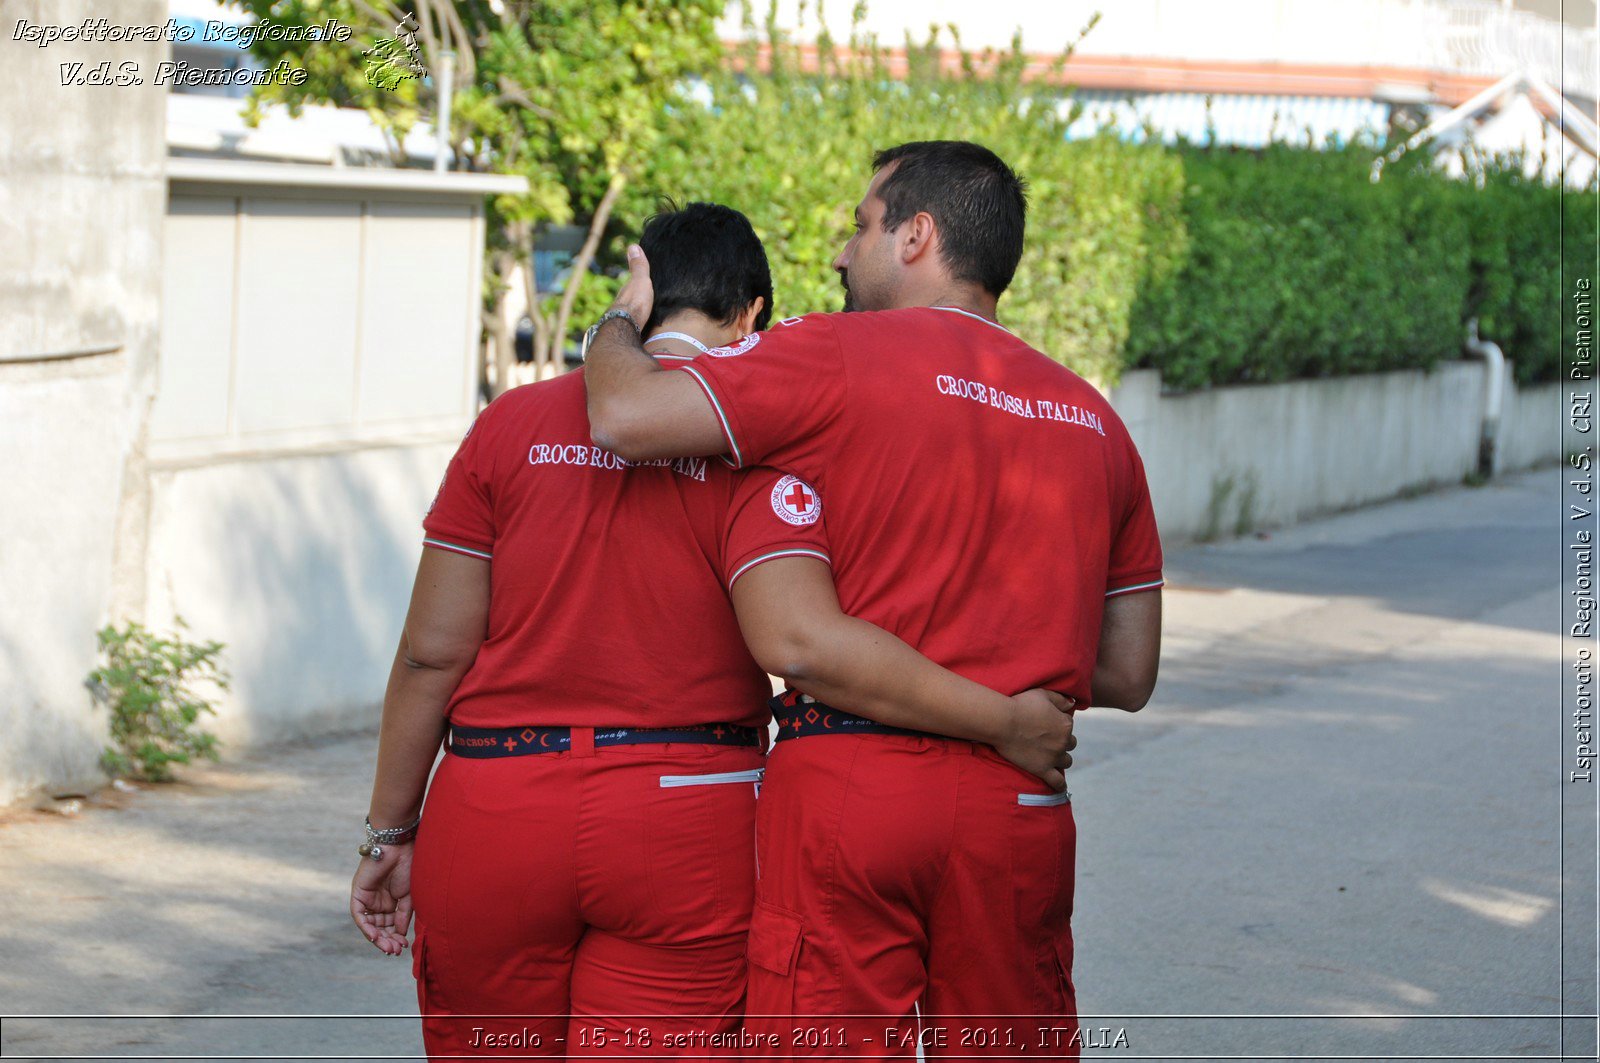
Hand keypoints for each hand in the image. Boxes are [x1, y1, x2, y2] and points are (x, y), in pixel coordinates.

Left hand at [350, 842, 413, 956]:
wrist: (400, 847)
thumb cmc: (409, 866)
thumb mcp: (409, 896)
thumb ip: (403, 916)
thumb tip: (400, 935)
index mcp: (391, 901)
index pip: (391, 925)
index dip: (396, 937)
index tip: (404, 946)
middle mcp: (378, 902)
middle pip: (380, 927)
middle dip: (387, 940)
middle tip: (395, 951)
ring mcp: (368, 898)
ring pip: (369, 925)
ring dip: (377, 938)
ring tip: (388, 947)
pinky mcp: (358, 894)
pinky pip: (359, 915)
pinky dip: (366, 927)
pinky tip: (375, 936)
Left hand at [609, 244, 653, 329]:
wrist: (626, 328)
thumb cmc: (634, 303)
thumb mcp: (640, 281)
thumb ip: (638, 267)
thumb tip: (632, 246)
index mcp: (626, 292)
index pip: (631, 286)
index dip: (636, 284)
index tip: (641, 283)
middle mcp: (622, 306)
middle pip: (629, 302)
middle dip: (636, 301)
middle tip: (646, 301)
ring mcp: (623, 320)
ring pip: (631, 315)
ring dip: (637, 316)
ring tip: (646, 317)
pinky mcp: (628, 334)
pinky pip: (635, 327)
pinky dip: (639, 327)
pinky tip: (643, 331)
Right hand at [994, 688, 1075, 791]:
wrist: (1003, 722)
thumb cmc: (1020, 705)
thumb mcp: (1043, 694)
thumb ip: (1061, 699)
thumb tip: (1073, 703)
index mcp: (1065, 724)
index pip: (1068, 725)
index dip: (1058, 724)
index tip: (1048, 724)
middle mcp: (1063, 741)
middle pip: (1070, 744)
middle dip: (1062, 742)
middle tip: (1048, 740)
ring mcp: (1054, 757)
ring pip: (1067, 761)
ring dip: (1061, 759)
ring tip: (1052, 758)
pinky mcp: (1042, 769)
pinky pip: (1057, 781)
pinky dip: (1060, 785)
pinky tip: (1061, 787)